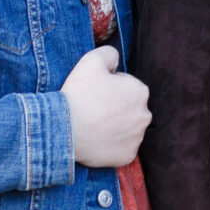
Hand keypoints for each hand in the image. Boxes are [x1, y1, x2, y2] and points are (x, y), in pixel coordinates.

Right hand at [61, 45, 151, 167]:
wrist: (64, 129)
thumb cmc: (79, 94)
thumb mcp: (92, 60)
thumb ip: (109, 53)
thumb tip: (115, 60)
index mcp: (140, 91)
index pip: (126, 86)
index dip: (108, 87)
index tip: (94, 92)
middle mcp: (145, 115)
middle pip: (129, 108)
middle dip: (115, 107)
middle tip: (93, 109)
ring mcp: (136, 138)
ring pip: (126, 128)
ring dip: (114, 126)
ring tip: (94, 124)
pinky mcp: (127, 156)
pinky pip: (120, 148)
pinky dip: (111, 145)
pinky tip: (96, 139)